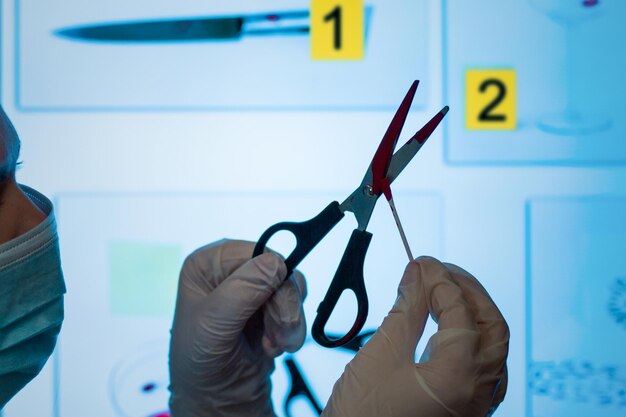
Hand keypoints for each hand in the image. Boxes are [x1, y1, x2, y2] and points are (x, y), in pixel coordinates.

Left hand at [168, 239, 306, 416]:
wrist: (217, 400)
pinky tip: (273, 345)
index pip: (255, 251)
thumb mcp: (212, 326)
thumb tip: (274, 262)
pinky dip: (291, 328)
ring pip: (292, 287)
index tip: (273, 309)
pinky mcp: (268, 306)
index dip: (272, 279)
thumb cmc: (199, 365)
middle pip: (278, 269)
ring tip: (273, 344)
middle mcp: (229, 271)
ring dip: (289, 320)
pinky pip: (296, 304)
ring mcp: (251, 288)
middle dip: (283, 306)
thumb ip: (242, 291)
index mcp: (207, 264)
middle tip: (277, 334)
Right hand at [323, 256, 508, 416]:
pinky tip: (445, 329)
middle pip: (491, 325)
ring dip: (470, 314)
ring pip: (492, 347)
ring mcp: (477, 406)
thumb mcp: (380, 355)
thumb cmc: (361, 416)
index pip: (460, 311)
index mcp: (459, 378)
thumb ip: (405, 310)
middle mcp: (479, 393)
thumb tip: (416, 276)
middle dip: (466, 292)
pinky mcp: (467, 411)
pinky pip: (483, 368)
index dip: (439, 280)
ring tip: (440, 295)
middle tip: (438, 273)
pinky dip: (469, 340)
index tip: (420, 263)